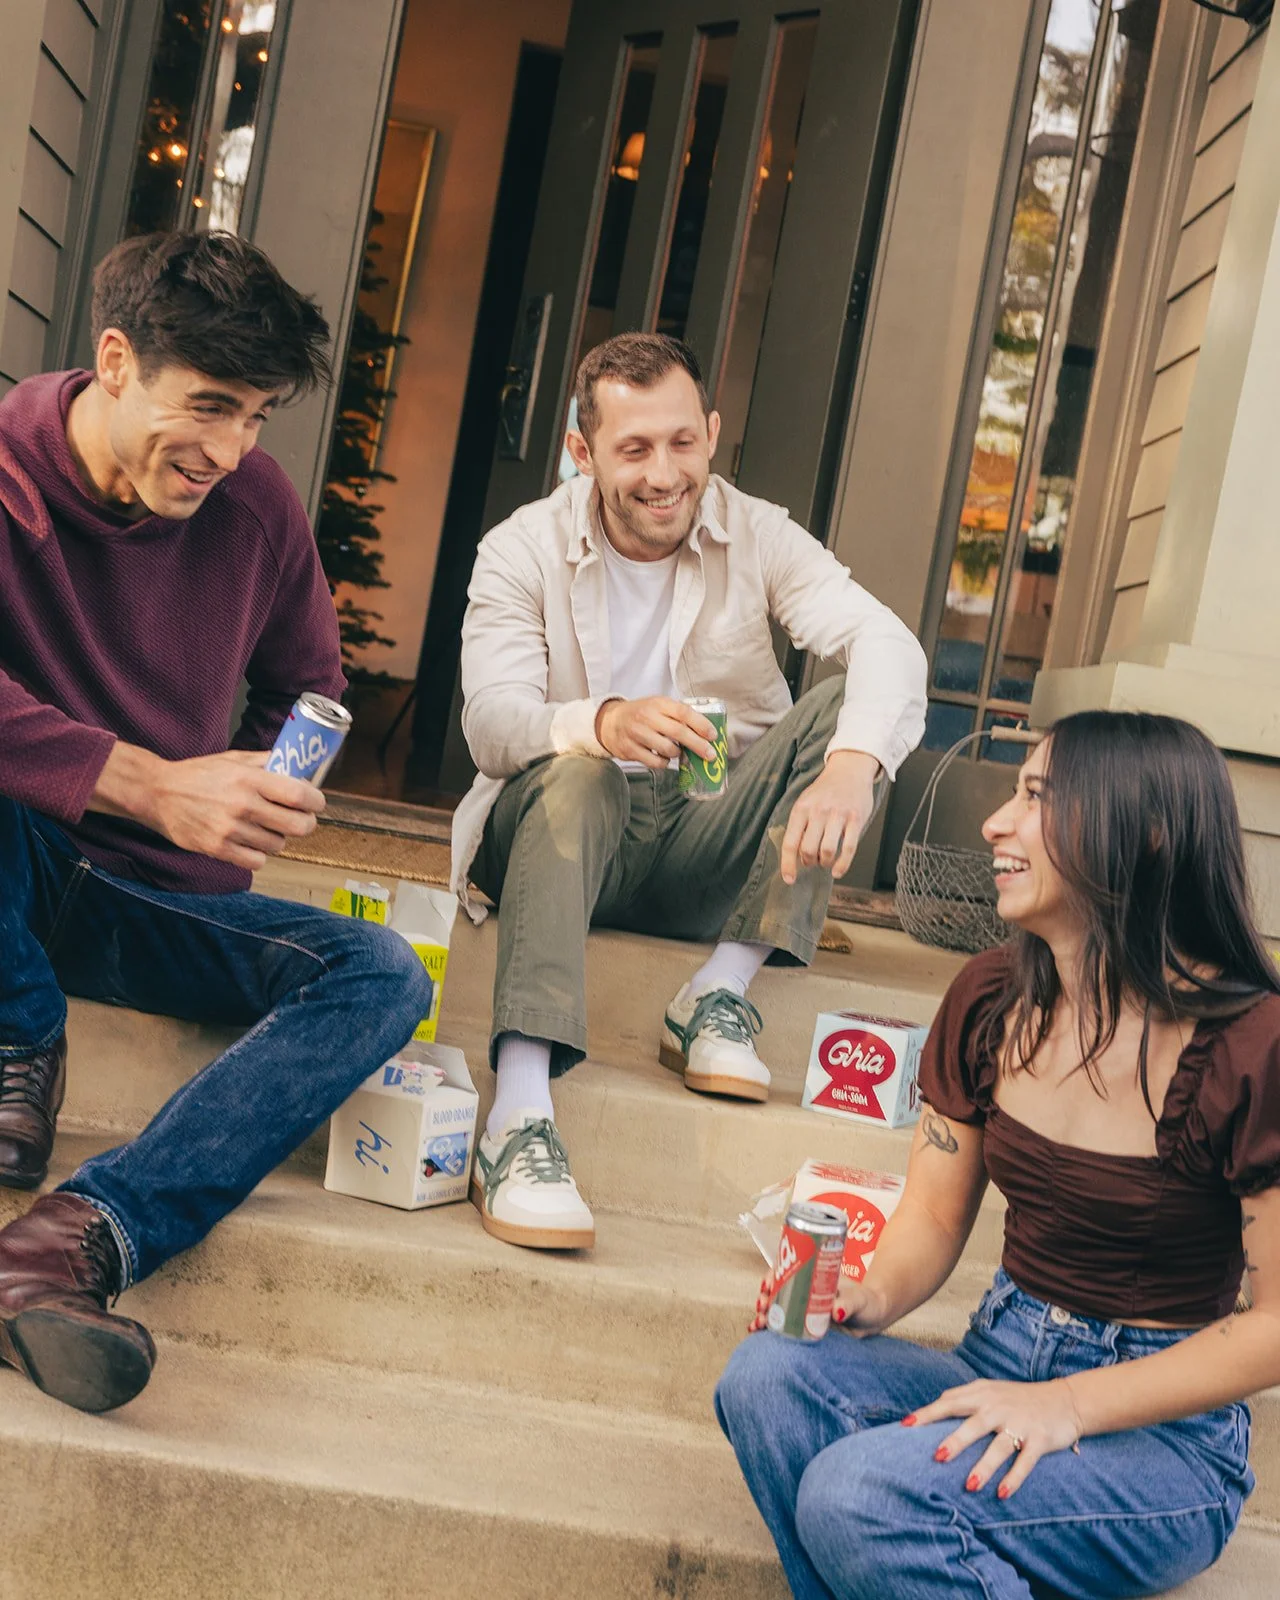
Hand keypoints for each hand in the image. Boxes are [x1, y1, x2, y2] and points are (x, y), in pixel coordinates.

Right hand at [92, 743, 324, 870]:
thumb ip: (266, 762)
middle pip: (298, 825)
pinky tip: (252, 843)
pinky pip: (257, 861)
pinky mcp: (217, 849)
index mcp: (250, 779)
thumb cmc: (199, 774)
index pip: (300, 795)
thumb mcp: (233, 759)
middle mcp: (243, 805)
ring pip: (278, 845)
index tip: (316, 802)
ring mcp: (230, 830)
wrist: (157, 793)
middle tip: (300, 819)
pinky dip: (259, 854)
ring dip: (278, 838)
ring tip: (266, 828)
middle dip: (305, 823)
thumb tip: (298, 765)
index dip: (316, 801)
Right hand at [595, 697, 716, 769]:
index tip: (713, 735)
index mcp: (658, 703)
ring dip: (678, 754)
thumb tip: (706, 731)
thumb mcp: (657, 706)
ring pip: (667, 750)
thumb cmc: (641, 714)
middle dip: (698, 745)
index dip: (701, 724)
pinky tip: (664, 758)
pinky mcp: (629, 750)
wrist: (609, 722)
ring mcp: (637, 734)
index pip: (683, 712)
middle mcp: (647, 717)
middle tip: (710, 754)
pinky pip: (655, 762)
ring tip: (678, 752)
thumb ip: (677, 714)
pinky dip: (664, 763)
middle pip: (678, 732)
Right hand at [748, 1268, 888, 1335]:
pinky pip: (783, 1324)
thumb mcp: (860, 1300)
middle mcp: (806, 1290)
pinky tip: (758, 1333)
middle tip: (763, 1306)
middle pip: (778, 1289)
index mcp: (814, 1277)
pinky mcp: (805, 1325)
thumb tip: (836, 1312)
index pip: (788, 1270)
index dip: (775, 1275)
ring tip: (758, 1323)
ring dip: (764, 1314)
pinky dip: (769, 1328)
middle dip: (765, 1296)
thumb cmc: (868, 1303)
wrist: (874, 1318)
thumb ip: (849, 1305)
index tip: (769, 1284)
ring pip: (777, 1307)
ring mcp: (804, 1308)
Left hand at [780, 749, 879, 884]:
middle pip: (808, 849)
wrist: (849, 770)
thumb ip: (799, 825)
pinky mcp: (855, 819)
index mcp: (801, 809)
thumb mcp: (805, 801)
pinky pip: (848, 848)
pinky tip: (837, 871)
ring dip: (824, 863)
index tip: (789, 879)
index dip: (788, 864)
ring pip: (827, 851)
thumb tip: (793, 855)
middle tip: (812, 861)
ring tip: (824, 861)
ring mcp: (838, 815)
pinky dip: (842, 865)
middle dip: (808, 862)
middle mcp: (818, 812)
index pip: (790, 842)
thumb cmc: (825, 790)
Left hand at [904, 1377, 1083, 1498]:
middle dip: (956, 1440)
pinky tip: (1003, 1494)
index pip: (950, 1402)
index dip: (928, 1413)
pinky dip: (1015, 1478)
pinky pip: (1026, 1461)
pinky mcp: (1040, 1440)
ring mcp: (1020, 1423)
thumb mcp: (990, 1391)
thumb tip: (932, 1409)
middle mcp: (999, 1407)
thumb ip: (964, 1398)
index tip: (906, 1425)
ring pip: (1000, 1446)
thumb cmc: (1018, 1398)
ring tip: (970, 1486)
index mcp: (983, 1394)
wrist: (1065, 1400)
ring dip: (985, 1466)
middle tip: (937, 1457)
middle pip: (974, 1424)